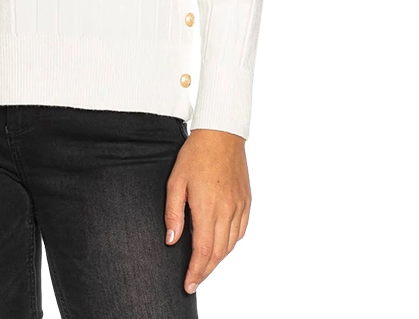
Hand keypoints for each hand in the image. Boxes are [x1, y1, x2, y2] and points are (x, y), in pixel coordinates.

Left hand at [163, 128, 250, 294]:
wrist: (221, 134)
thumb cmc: (195, 154)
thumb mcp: (175, 181)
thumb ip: (173, 212)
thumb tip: (172, 239)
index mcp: (208, 207)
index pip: (203, 250)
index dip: (196, 271)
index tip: (188, 284)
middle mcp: (227, 211)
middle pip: (218, 253)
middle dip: (205, 271)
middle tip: (194, 281)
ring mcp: (239, 207)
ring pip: (230, 245)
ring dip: (217, 259)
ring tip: (204, 265)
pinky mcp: (246, 201)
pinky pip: (240, 231)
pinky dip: (230, 244)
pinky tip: (221, 245)